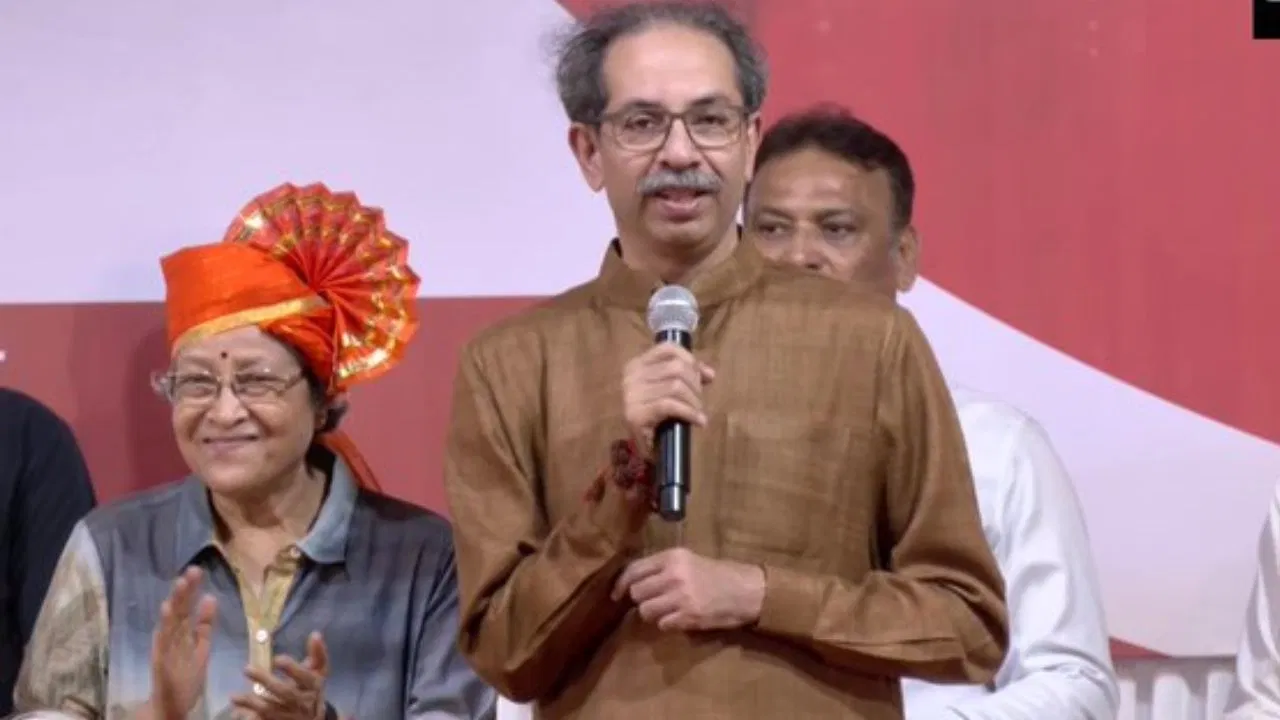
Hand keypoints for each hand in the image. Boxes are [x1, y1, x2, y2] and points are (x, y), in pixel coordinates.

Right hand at [148, 566, 217, 719]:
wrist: (170, 707)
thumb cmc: (184, 678)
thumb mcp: (201, 649)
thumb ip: (205, 626)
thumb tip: (210, 597)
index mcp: (181, 635)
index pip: (186, 608)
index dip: (191, 590)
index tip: (198, 570)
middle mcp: (171, 638)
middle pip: (178, 611)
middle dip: (184, 591)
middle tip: (192, 570)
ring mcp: (165, 649)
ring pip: (170, 622)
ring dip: (175, 603)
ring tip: (181, 584)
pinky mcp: (161, 661)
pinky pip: (163, 642)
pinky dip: (165, 626)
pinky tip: (167, 611)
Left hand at [230, 632, 329, 719]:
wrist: (313, 718)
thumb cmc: (312, 688)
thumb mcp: (320, 671)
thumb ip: (318, 653)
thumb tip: (315, 634)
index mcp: (312, 685)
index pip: (304, 676)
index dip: (292, 668)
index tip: (277, 659)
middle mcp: (302, 701)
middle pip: (284, 692)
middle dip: (265, 680)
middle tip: (247, 669)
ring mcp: (289, 715)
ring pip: (270, 709)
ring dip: (251, 702)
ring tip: (234, 696)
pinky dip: (249, 716)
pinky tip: (237, 710)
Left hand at [612, 548, 764, 630]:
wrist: (746, 590)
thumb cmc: (717, 574)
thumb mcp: (688, 560)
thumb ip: (662, 567)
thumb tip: (632, 581)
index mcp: (672, 557)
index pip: (634, 570)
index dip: (620, 584)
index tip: (615, 594)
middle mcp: (673, 574)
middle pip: (637, 592)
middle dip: (641, 600)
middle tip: (653, 601)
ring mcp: (680, 596)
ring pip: (645, 611)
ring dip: (652, 614)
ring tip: (666, 611)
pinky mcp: (688, 616)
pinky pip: (662, 624)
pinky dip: (667, 624)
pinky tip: (679, 618)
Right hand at [622, 343, 714, 451]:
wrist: (645, 448)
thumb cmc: (659, 417)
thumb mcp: (672, 390)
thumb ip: (688, 376)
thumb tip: (709, 373)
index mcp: (637, 365)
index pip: (667, 349)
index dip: (690, 360)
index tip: (704, 377)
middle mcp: (631, 376)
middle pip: (675, 367)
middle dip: (695, 384)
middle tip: (699, 402)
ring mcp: (631, 395)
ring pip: (675, 385)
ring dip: (694, 401)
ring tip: (698, 413)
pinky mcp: (635, 415)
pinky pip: (670, 405)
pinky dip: (689, 412)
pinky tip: (699, 421)